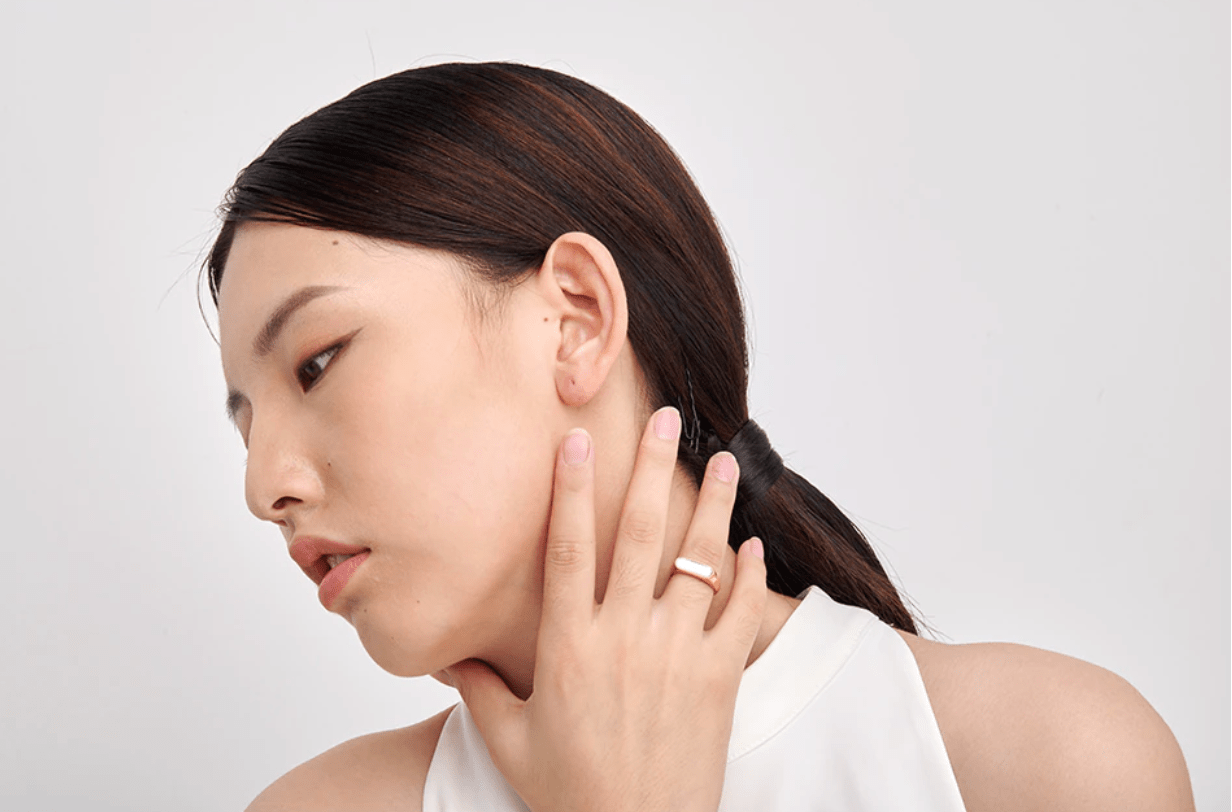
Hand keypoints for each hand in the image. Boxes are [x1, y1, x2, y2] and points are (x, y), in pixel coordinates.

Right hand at [446, 407, 767, 811]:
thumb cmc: (571, 795)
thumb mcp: (509, 741)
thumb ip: (476, 690)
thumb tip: (442, 656)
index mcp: (569, 647)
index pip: (569, 549)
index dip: (571, 489)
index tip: (576, 440)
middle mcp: (624, 639)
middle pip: (638, 534)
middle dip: (651, 468)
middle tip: (662, 419)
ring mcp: (676, 656)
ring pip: (699, 563)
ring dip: (714, 508)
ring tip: (726, 462)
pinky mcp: (718, 680)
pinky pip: (741, 615)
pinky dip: (752, 578)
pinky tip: (754, 546)